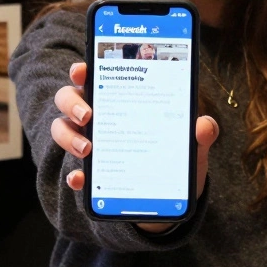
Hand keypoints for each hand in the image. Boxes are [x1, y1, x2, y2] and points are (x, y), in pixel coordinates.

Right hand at [51, 62, 219, 232]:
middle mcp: (97, 117)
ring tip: (88, 149)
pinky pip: (73, 171)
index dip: (82, 70)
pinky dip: (74, 175)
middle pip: (68, 99)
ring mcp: (89, 143)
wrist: (170, 196)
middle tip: (88, 115)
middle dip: (72, 103)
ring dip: (69, 137)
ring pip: (62, 130)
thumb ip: (199, 133)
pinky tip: (80, 179)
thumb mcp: (190, 144)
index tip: (83, 70)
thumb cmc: (175, 156)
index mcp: (119, 98)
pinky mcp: (91, 174)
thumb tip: (204, 125)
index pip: (93, 76)